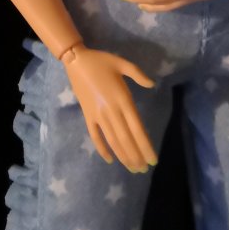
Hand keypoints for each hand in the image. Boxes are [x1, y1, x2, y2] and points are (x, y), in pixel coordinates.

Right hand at [62, 44, 156, 171]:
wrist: (76, 60)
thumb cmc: (100, 61)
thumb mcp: (121, 62)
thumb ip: (138, 74)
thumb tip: (152, 84)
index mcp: (122, 99)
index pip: (137, 129)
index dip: (145, 146)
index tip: (153, 160)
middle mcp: (111, 111)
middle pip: (126, 139)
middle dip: (136, 156)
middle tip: (144, 169)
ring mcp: (98, 115)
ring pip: (112, 141)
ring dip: (123, 156)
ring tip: (132, 168)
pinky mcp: (87, 115)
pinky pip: (95, 136)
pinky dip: (102, 149)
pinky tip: (109, 159)